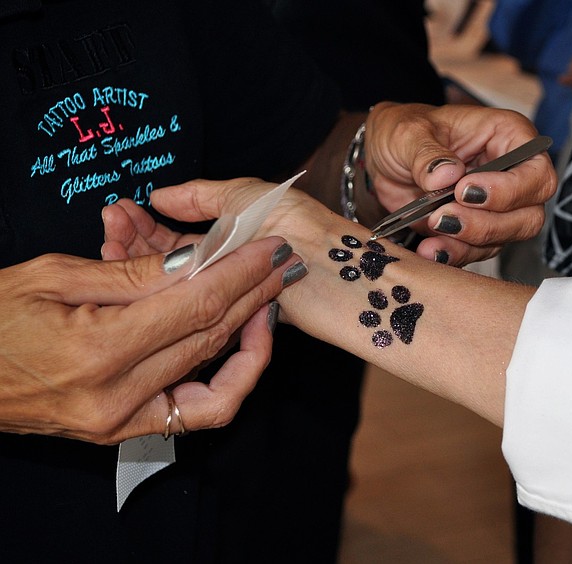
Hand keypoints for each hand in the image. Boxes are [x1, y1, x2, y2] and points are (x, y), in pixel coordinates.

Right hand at [0, 236, 294, 443]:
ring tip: (265, 300)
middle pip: (211, 338)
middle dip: (254, 295)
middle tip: (281, 263)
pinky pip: (195, 412)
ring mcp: (121, 421)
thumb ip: (133, 274)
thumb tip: (197, 260)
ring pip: (215, 381)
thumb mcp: (54, 276)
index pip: (196, 305)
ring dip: (250, 338)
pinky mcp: (122, 431)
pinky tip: (235, 344)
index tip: (268, 246)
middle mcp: (116, 395)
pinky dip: (224, 379)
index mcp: (98, 349)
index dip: (239, 273)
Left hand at [364, 102, 557, 264]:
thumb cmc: (404, 133)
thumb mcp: (407, 133)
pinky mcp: (475, 231)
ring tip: (432, 229)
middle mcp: (510, 173)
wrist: (382, 159)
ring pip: (505, 238)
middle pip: (528, 214)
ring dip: (468, 241)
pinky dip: (453, 254)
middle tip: (444, 216)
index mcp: (508, 137)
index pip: (535, 171)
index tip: (464, 190)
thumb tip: (446, 175)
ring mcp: (496, 207)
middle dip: (488, 223)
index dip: (509, 189)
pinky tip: (429, 249)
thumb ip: (426, 153)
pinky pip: (476, 251)